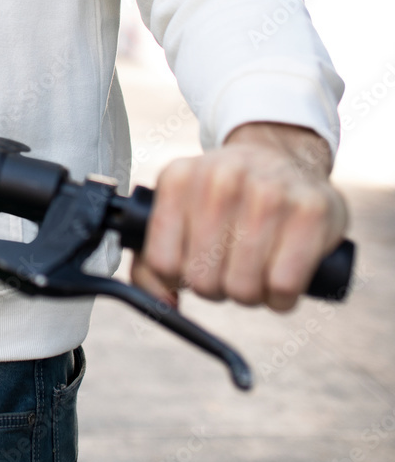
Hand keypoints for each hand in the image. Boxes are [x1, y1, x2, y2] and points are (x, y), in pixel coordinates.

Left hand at [131, 122, 347, 311]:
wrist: (282, 158)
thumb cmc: (225, 198)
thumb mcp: (178, 209)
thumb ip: (151, 261)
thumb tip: (165, 303)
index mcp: (177, 177)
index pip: (162, 262)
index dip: (178, 278)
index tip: (194, 265)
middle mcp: (219, 178)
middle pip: (202, 280)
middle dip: (216, 287)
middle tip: (229, 269)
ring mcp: (268, 192)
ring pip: (243, 287)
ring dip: (250, 294)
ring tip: (255, 271)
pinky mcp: (311, 210)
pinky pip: (283, 287)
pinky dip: (281, 298)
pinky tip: (281, 277)